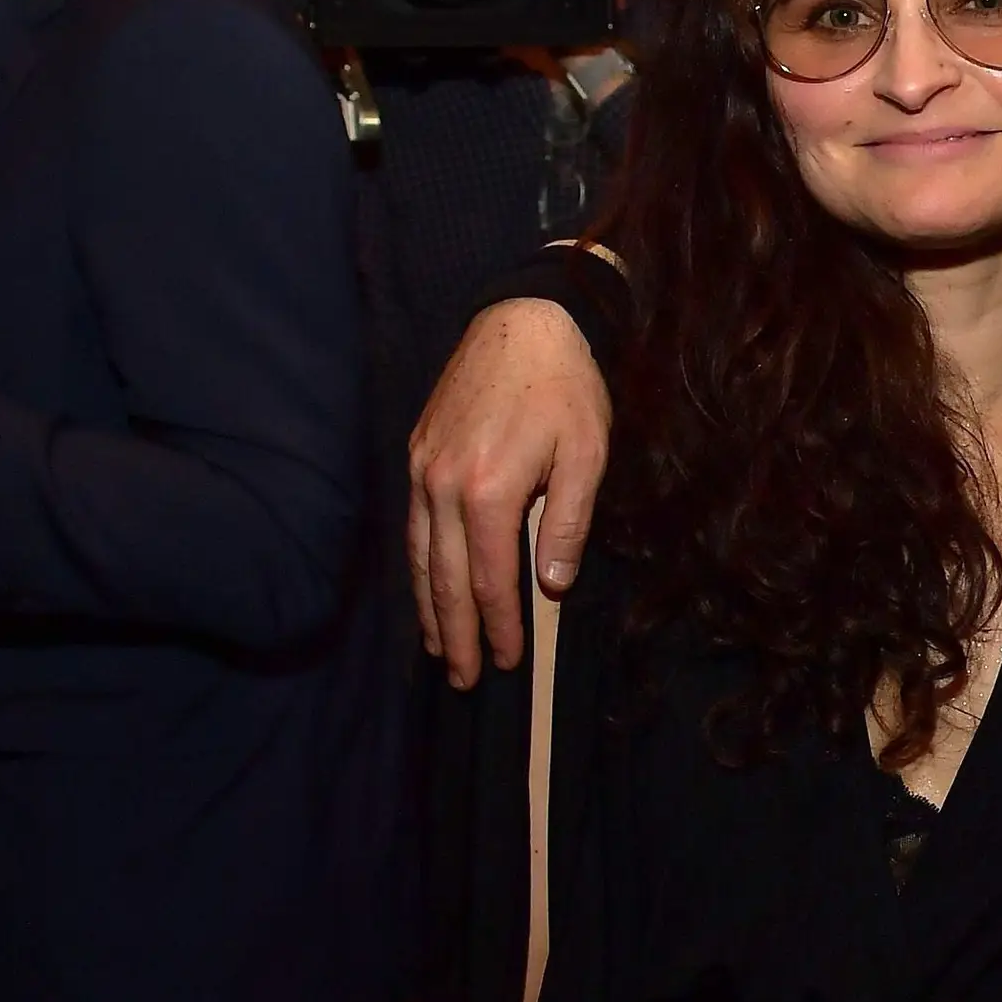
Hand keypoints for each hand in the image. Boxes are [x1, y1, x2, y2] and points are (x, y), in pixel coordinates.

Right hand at [408, 298, 609, 685]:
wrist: (523, 321)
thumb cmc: (567, 388)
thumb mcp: (588, 454)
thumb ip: (569, 523)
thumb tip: (552, 584)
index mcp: (489, 490)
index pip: (489, 579)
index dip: (499, 626)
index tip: (509, 663)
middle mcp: (443, 485)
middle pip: (445, 579)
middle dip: (456, 635)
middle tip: (465, 680)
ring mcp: (422, 469)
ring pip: (421, 556)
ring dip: (429, 609)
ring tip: (440, 650)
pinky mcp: (416, 453)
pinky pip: (413, 526)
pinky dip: (418, 566)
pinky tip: (425, 589)